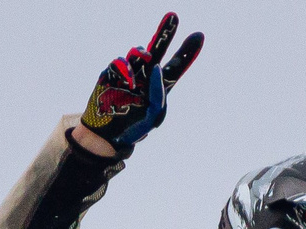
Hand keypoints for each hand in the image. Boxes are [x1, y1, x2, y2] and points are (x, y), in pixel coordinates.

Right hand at [73, 12, 202, 155]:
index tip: (199, 35)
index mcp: (159, 87)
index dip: (187, 52)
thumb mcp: (153, 115)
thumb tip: (155, 66)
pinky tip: (129, 81)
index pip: (176, 67)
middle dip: (166, 32)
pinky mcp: (112, 74)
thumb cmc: (133, 128)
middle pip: (158, 49)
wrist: (106, 136)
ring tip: (148, 60)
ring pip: (138, 52)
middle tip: (174, 16)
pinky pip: (120, 62)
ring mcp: (129, 73)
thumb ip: (159, 92)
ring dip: (143, 53)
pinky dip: (126, 68)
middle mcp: (145, 76)